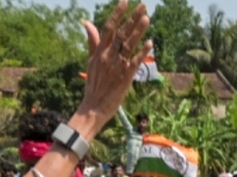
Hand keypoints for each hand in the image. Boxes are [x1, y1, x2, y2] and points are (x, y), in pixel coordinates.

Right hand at [76, 2, 151, 126]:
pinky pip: (135, 62)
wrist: (94, 107)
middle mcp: (108, 56)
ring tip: (147, 18)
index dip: (117, 14)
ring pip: (129, 45)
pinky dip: (142, 52)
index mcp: (100, 51)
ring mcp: (117, 66)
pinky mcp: (126, 77)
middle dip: (132, 18)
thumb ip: (92, 41)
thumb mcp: (91, 60)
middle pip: (121, 33)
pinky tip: (150, 43)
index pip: (108, 28)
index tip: (125, 2)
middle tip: (143, 6)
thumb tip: (86, 22)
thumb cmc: (94, 84)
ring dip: (138, 31)